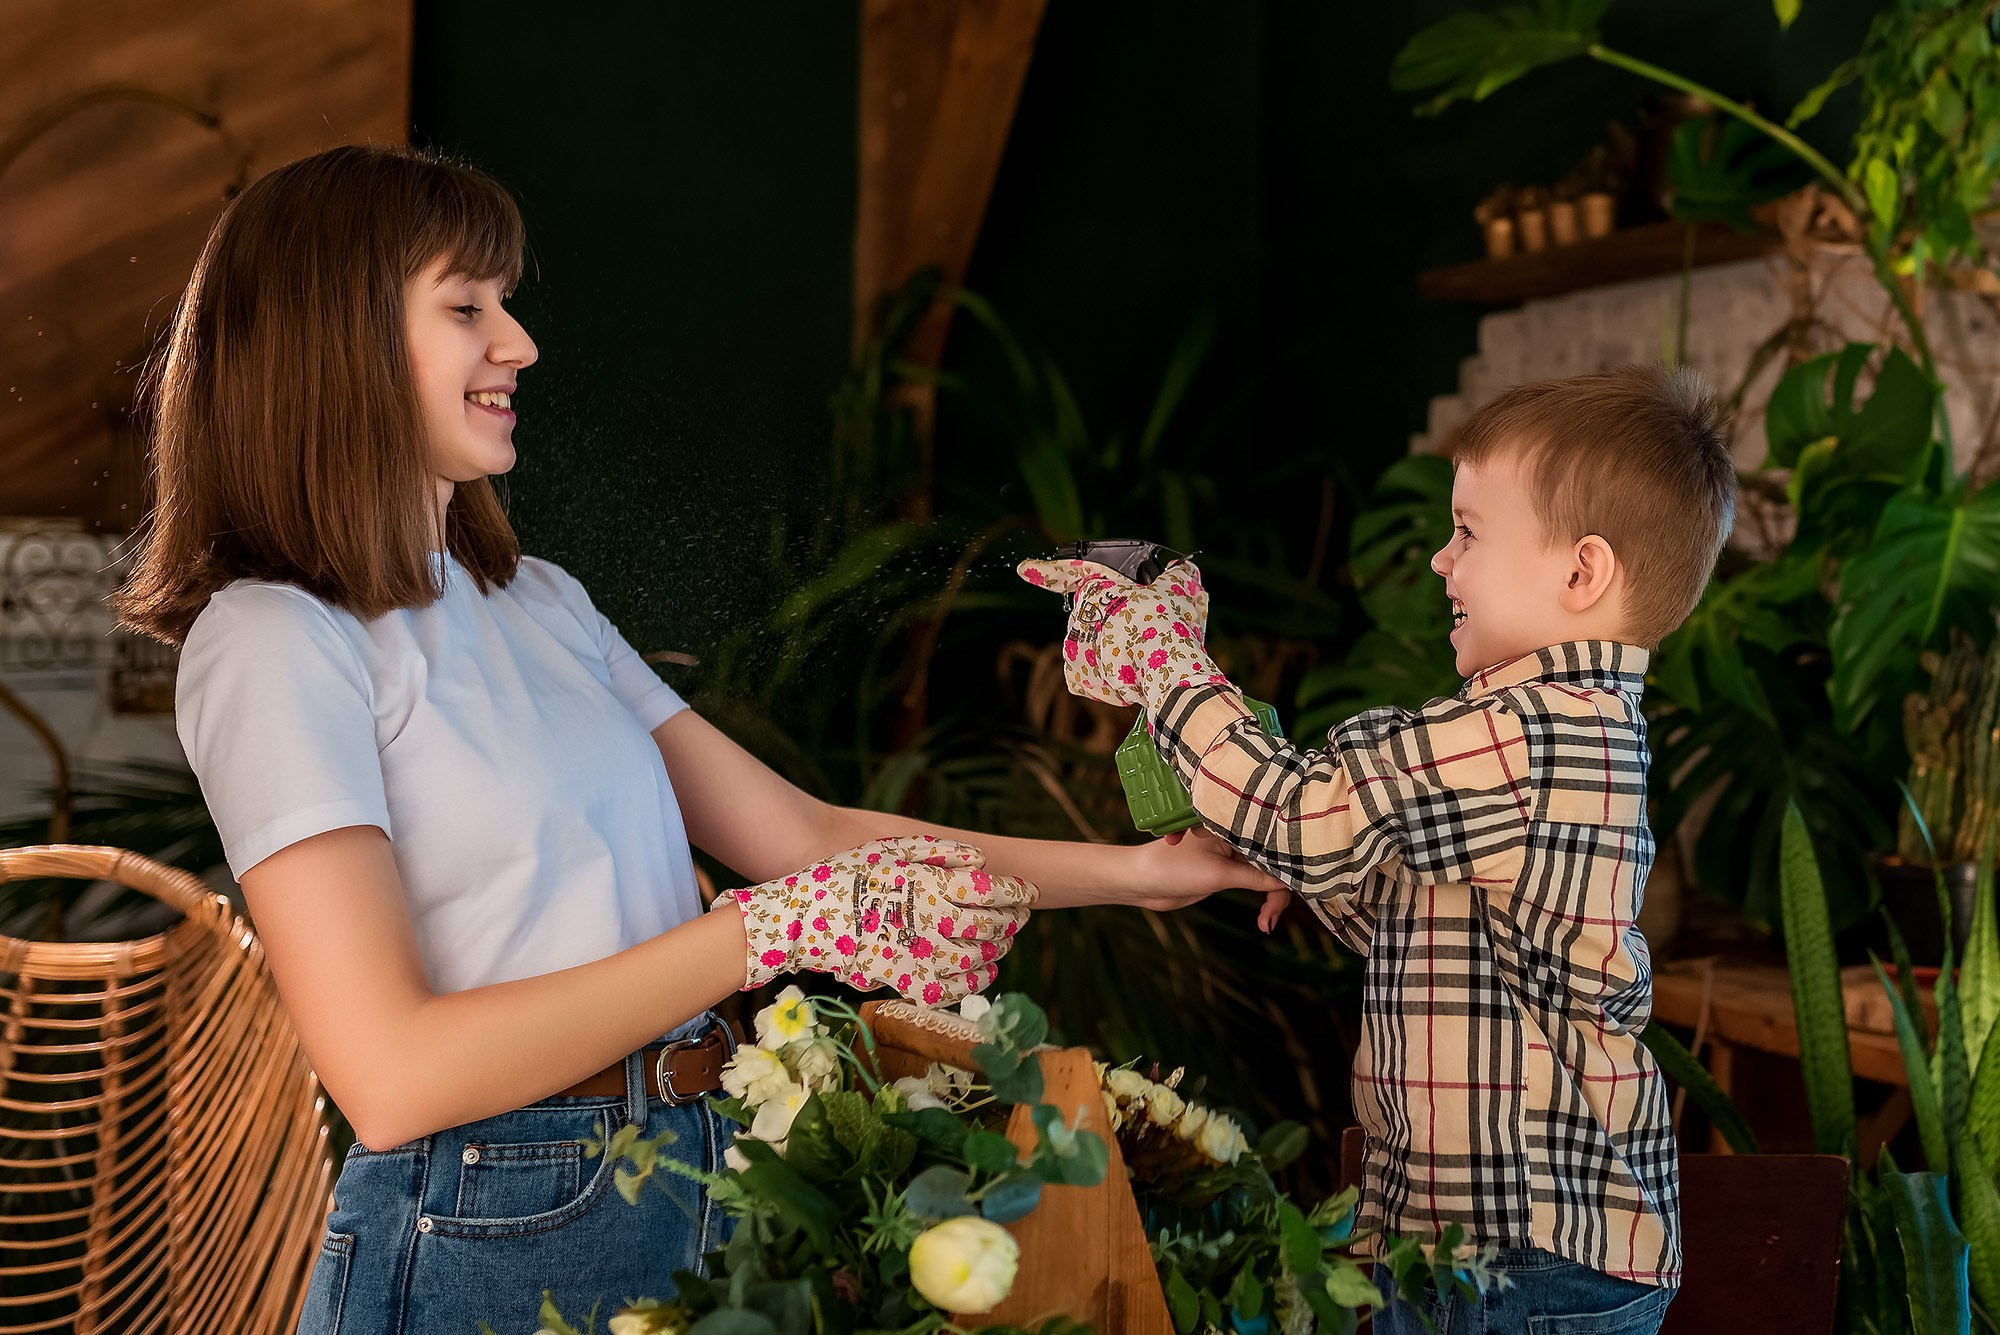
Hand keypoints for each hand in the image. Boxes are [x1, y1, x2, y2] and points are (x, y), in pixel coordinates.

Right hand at [714, 836, 1035, 1005]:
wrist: (805, 921)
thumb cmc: (846, 877)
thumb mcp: (891, 850)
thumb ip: (938, 852)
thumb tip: (979, 859)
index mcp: (931, 886)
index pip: (992, 891)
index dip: (1018, 891)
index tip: (1029, 892)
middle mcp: (934, 924)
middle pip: (992, 925)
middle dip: (1014, 919)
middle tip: (1021, 914)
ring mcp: (924, 959)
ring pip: (980, 958)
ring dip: (999, 949)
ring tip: (1003, 940)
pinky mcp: (911, 986)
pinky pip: (956, 988)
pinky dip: (977, 980)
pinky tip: (983, 970)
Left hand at [1016, 556, 1217, 709]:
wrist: (1168, 671)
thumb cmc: (1171, 623)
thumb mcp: (1181, 587)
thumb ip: (1177, 573)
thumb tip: (1181, 568)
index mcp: (1096, 588)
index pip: (1068, 573)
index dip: (1044, 571)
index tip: (1023, 568)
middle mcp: (1078, 617)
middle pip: (1095, 615)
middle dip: (1114, 621)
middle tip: (1143, 629)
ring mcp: (1075, 648)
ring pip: (1092, 644)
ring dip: (1111, 648)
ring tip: (1140, 654)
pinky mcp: (1077, 677)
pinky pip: (1087, 673)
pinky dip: (1104, 675)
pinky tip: (1125, 672)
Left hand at [1128, 828, 1291, 926]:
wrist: (1140, 882)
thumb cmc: (1173, 868)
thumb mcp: (1218, 874)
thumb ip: (1255, 877)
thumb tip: (1290, 881)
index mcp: (1233, 825)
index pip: (1273, 842)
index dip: (1290, 863)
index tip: (1300, 887)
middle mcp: (1237, 836)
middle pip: (1274, 861)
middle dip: (1280, 890)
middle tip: (1271, 916)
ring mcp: (1233, 854)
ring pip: (1267, 875)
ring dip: (1272, 899)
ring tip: (1266, 923)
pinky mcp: (1228, 871)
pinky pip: (1256, 883)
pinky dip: (1263, 900)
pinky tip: (1264, 919)